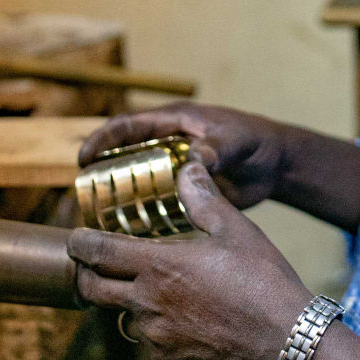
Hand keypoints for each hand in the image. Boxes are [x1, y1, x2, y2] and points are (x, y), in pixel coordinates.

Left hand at [68, 156, 310, 359]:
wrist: (284, 342)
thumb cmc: (263, 281)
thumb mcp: (236, 230)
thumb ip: (204, 199)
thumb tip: (188, 168)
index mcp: (159, 266)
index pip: (100, 253)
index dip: (81, 244)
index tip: (75, 239)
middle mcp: (148, 304)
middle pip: (95, 290)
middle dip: (88, 276)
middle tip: (93, 266)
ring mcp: (155, 339)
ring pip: (125, 318)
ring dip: (129, 304)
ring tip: (154, 292)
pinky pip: (150, 344)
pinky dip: (158, 331)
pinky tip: (185, 321)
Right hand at [78, 102, 288, 209]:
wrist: (277, 165)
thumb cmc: (257, 141)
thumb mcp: (238, 141)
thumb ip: (218, 147)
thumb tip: (194, 159)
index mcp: (174, 122)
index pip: (128, 125)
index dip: (102, 139)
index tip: (83, 158)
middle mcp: (166, 144)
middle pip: (122, 155)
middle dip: (99, 172)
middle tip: (82, 196)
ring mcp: (172, 168)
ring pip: (133, 180)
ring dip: (115, 197)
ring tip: (96, 220)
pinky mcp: (181, 191)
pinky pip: (152, 201)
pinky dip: (139, 215)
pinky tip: (129, 236)